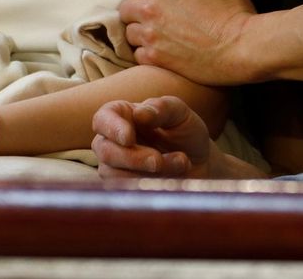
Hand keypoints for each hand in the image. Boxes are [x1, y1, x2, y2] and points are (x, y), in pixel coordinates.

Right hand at [91, 96, 212, 178]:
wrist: (200, 163)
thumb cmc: (186, 132)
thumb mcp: (180, 114)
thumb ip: (161, 108)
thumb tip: (139, 113)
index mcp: (120, 115)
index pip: (102, 119)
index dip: (112, 129)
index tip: (128, 138)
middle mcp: (111, 141)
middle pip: (105, 151)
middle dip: (133, 158)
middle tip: (159, 160)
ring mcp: (115, 168)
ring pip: (115, 175)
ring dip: (148, 173)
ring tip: (180, 163)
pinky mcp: (123, 189)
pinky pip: (125, 193)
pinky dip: (150, 186)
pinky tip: (172, 178)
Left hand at [118, 0, 256, 84]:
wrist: (243, 47)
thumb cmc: (233, 8)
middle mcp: (150, 8)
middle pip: (126, 8)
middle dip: (139, 10)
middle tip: (158, 16)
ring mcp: (151, 35)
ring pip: (130, 32)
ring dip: (141, 31)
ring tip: (160, 34)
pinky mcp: (155, 59)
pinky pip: (137, 55)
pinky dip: (147, 53)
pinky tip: (164, 51)